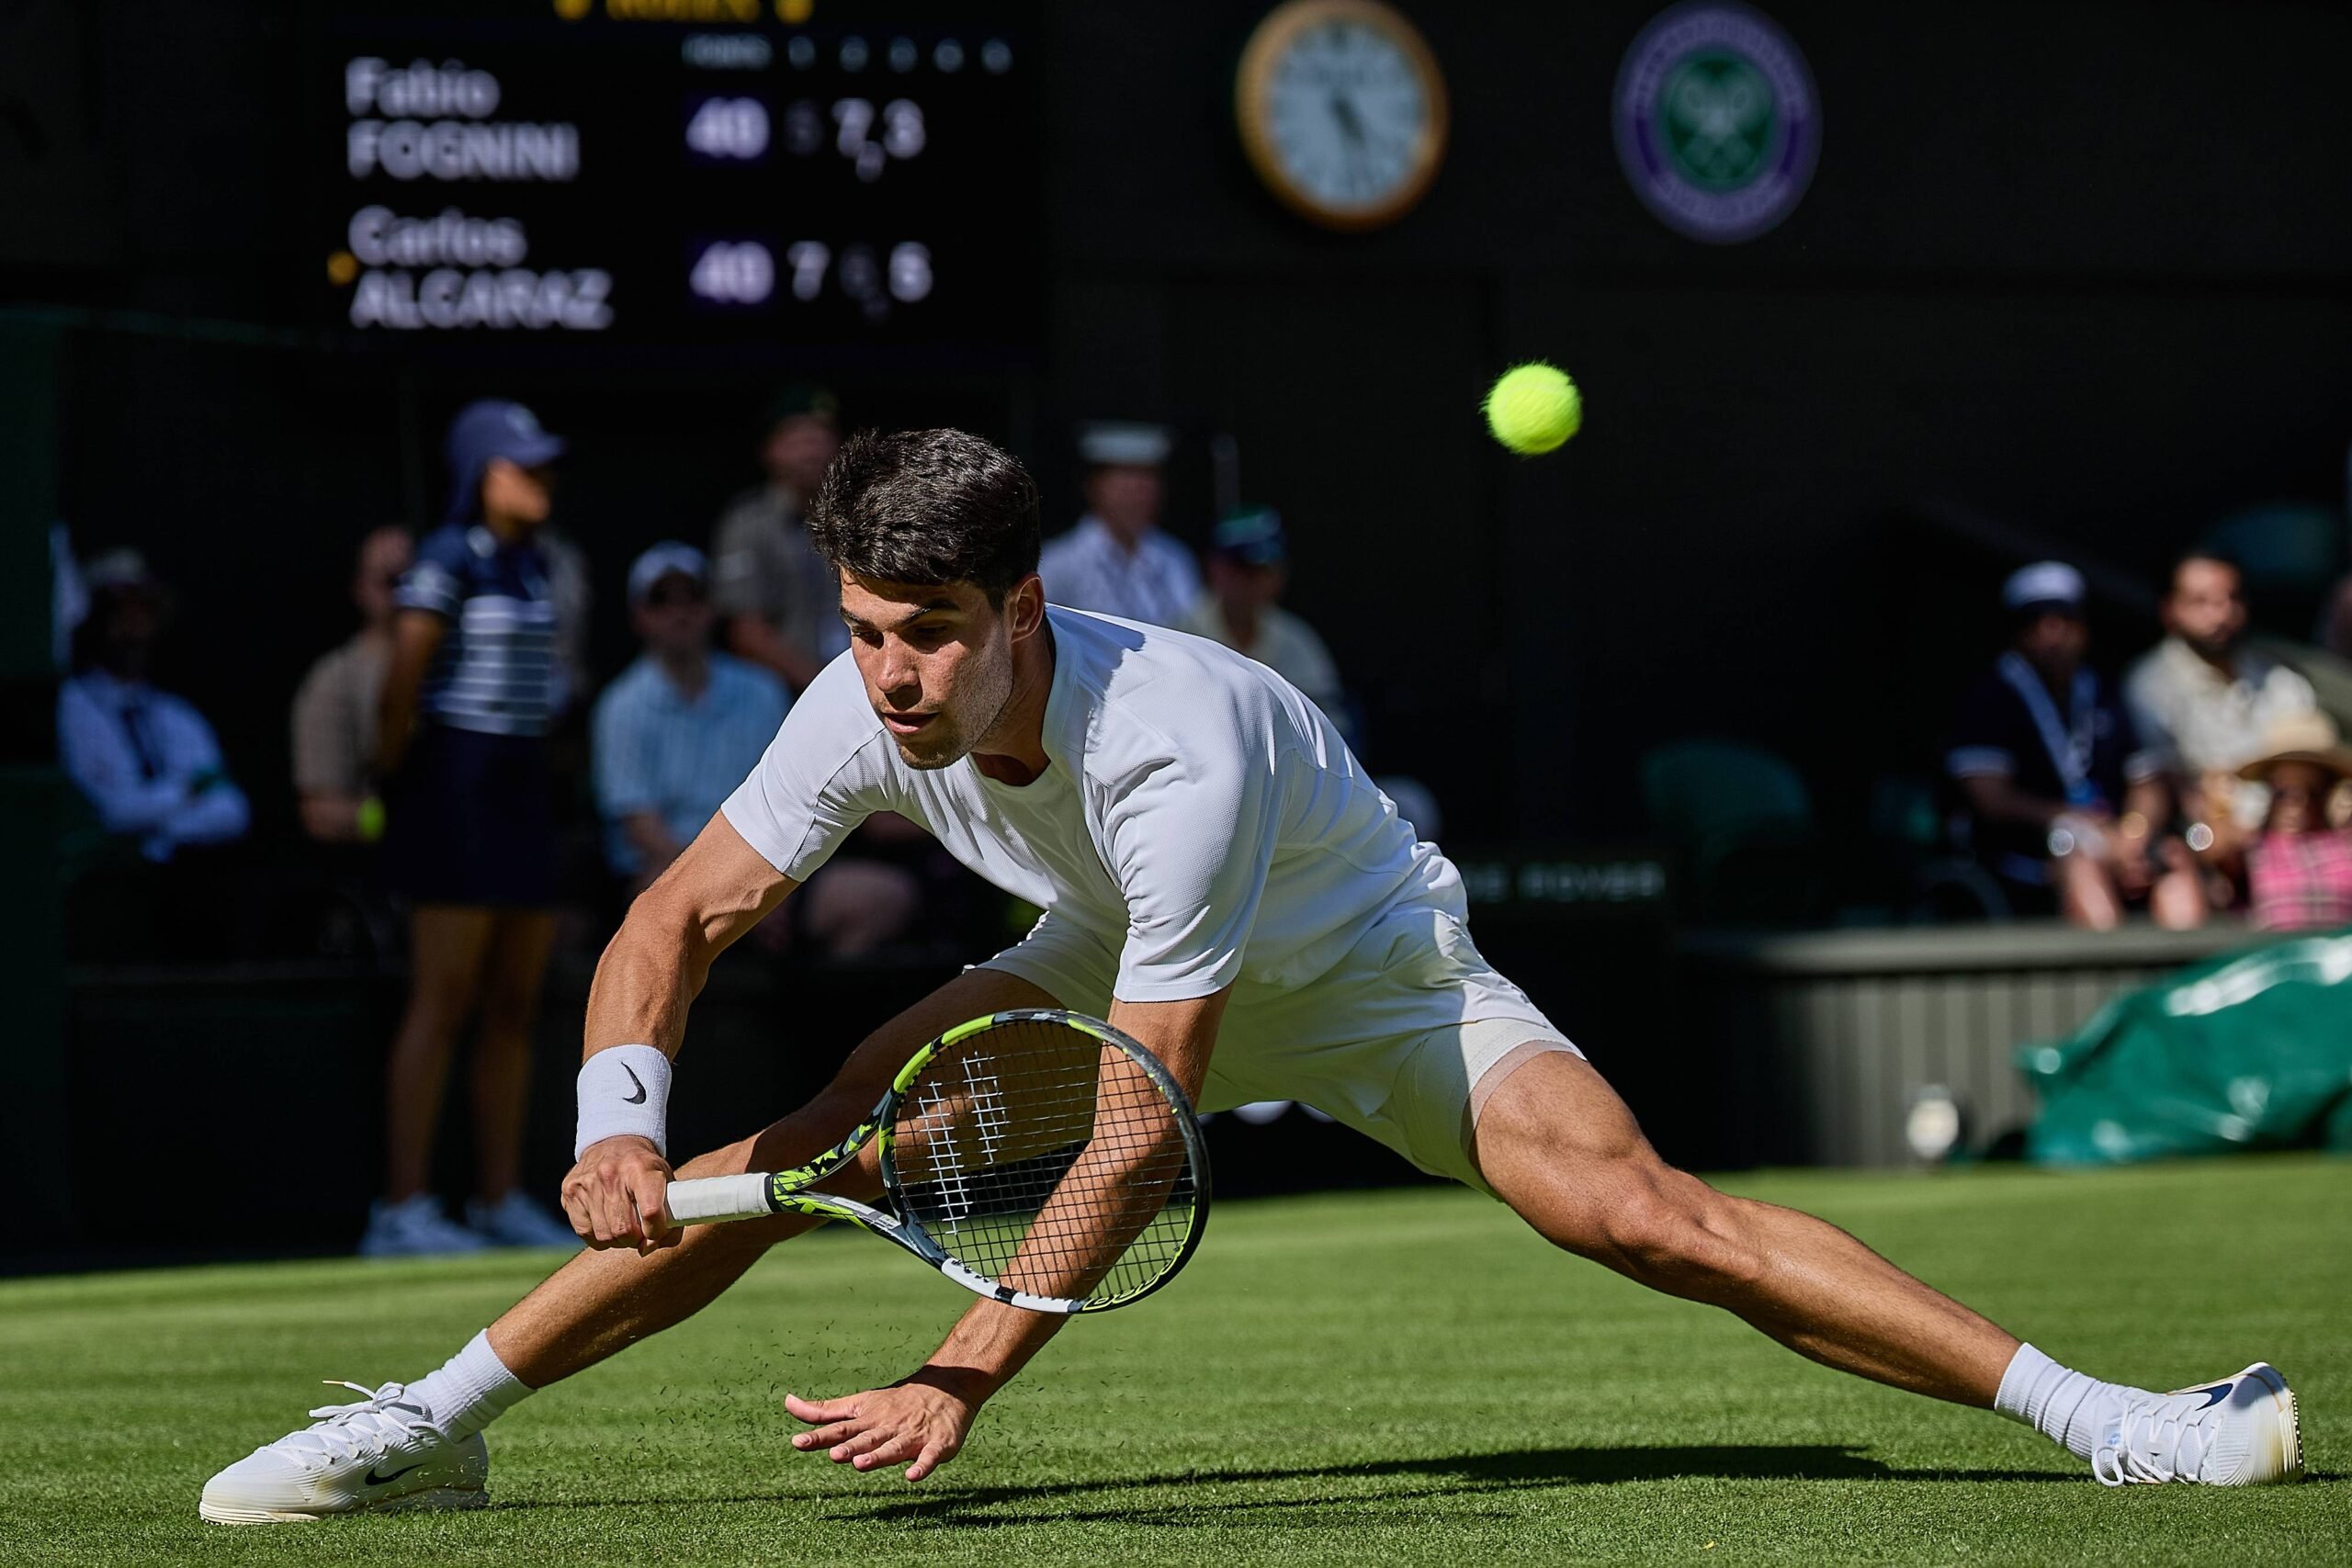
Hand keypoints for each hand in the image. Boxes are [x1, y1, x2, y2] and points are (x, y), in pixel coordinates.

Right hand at [560, 1135, 676, 1253]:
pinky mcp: (569, 1192)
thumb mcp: (667, 1182)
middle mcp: (610, 1174)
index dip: (657, 1232)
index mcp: (641, 1168)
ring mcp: (586, 1183)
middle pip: (624, 1230)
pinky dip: (598, 1236)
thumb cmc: (644, 1169)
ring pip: (604, 1236)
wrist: (614, 1142)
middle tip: (639, 1231)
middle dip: (636, 1240)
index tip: (657, 1232)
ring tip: (623, 1223)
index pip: (651, 1212)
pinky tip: (605, 1220)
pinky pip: (585, 1233)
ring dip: (617, 1240)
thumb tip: (649, 1249)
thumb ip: (671, 1218)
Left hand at [785, 1367, 983, 1481]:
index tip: (797, 1443)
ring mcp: (913, 1435)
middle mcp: (888, 1427)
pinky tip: (912, 1475)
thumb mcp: (859, 1403)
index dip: (819, 1437)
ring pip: (894, 1447)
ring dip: (879, 1455)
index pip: (839, 1428)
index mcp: (869, 1419)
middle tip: (834, 1455)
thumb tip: (786, 1402)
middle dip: (850, 1447)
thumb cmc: (895, 1401)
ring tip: (862, 1463)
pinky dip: (922, 1465)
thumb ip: (824, 1410)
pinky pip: (930, 1456)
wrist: (948, 1387)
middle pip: (866, 1439)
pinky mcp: (938, 1444)